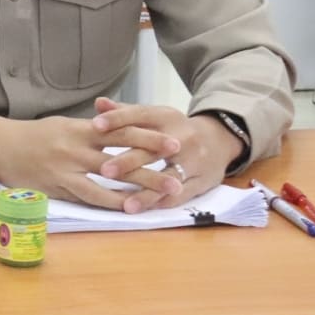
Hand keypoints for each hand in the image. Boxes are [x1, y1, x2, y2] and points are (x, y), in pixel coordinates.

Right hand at [0, 112, 188, 212]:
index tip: (173, 142)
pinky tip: (130, 208)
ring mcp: (67, 168)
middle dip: (153, 164)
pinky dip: (111, 203)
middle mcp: (76, 147)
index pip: (120, 130)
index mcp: (80, 128)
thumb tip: (118, 125)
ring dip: (140, 188)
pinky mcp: (58, 187)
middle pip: (122, 155)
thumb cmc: (33, 135)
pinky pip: (90, 197)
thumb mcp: (63, 124)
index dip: (149, 137)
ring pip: (110, 180)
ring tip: (165, 195)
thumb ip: (91, 128)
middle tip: (180, 171)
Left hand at [91, 98, 237, 210]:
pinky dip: (161, 203)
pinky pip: (181, 196)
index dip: (118, 119)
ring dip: (147, 192)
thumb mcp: (154, 116)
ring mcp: (194, 161)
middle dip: (129, 161)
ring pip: (169, 177)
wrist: (219, 140)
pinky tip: (144, 210)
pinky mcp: (202, 181)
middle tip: (104, 171)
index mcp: (166, 117)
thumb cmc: (174, 129)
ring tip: (126, 204)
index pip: (140, 115)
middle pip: (153, 150)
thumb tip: (99, 103)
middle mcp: (181, 138)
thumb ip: (125, 112)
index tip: (95, 126)